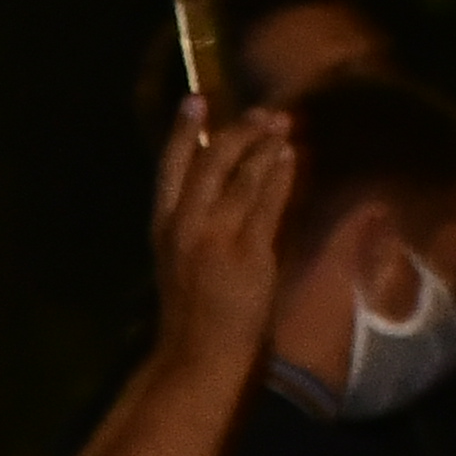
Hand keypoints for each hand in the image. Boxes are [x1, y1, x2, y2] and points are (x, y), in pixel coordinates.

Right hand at [142, 96, 300, 378]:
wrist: (199, 356)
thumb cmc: (194, 312)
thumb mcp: (181, 260)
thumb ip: (194, 222)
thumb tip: (220, 183)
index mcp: (164, 227)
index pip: (171, 167)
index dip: (183, 131)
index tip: (196, 100)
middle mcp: (186, 226)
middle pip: (211, 161)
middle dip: (239, 131)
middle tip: (263, 113)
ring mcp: (217, 238)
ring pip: (243, 176)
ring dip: (265, 146)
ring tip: (283, 127)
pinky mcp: (248, 253)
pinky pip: (267, 201)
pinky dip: (280, 174)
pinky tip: (290, 158)